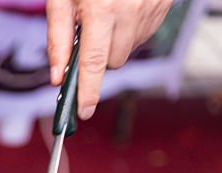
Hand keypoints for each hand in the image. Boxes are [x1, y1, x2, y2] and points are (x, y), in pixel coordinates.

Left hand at [47, 0, 170, 119]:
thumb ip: (58, 38)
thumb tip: (56, 77)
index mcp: (102, 9)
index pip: (95, 63)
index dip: (88, 92)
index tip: (82, 112)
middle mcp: (131, 11)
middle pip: (113, 62)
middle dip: (98, 57)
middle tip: (89, 34)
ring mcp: (152, 9)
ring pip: (128, 50)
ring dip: (115, 42)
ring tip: (108, 12)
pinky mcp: (164, 5)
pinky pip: (144, 34)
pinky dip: (131, 29)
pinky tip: (124, 7)